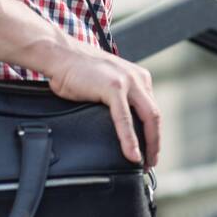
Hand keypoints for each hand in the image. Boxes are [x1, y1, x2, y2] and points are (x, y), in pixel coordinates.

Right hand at [41, 37, 160, 166]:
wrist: (60, 55)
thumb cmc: (77, 70)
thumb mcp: (106, 83)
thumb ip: (118, 99)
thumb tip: (121, 125)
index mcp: (138, 77)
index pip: (152, 109)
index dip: (153, 132)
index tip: (149, 150)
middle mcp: (137, 78)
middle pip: (155, 116)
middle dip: (155, 142)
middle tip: (150, 162)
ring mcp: (127, 81)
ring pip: (148, 117)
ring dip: (149, 144)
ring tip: (144, 162)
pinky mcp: (113, 87)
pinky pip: (125, 119)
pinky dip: (130, 139)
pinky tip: (131, 154)